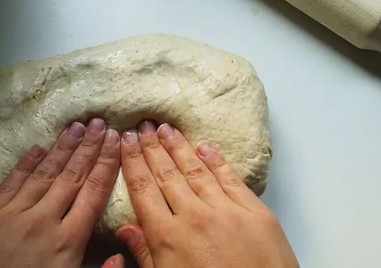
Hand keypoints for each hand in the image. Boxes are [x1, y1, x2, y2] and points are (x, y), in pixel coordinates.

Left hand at [0, 118, 121, 267]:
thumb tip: (120, 255)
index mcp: (67, 242)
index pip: (93, 192)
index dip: (107, 164)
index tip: (116, 142)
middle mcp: (42, 221)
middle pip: (72, 176)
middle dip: (89, 148)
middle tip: (100, 124)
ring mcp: (12, 215)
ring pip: (43, 173)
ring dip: (62, 148)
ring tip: (77, 127)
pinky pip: (10, 183)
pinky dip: (25, 164)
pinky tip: (37, 148)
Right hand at [113, 121, 297, 267]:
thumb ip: (145, 256)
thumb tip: (124, 230)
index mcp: (168, 238)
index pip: (144, 190)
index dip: (133, 162)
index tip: (126, 142)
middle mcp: (195, 217)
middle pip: (167, 174)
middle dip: (152, 148)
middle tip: (143, 126)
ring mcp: (227, 211)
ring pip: (196, 170)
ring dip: (179, 147)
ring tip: (166, 128)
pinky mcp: (255, 212)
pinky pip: (231, 179)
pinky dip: (216, 161)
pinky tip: (204, 147)